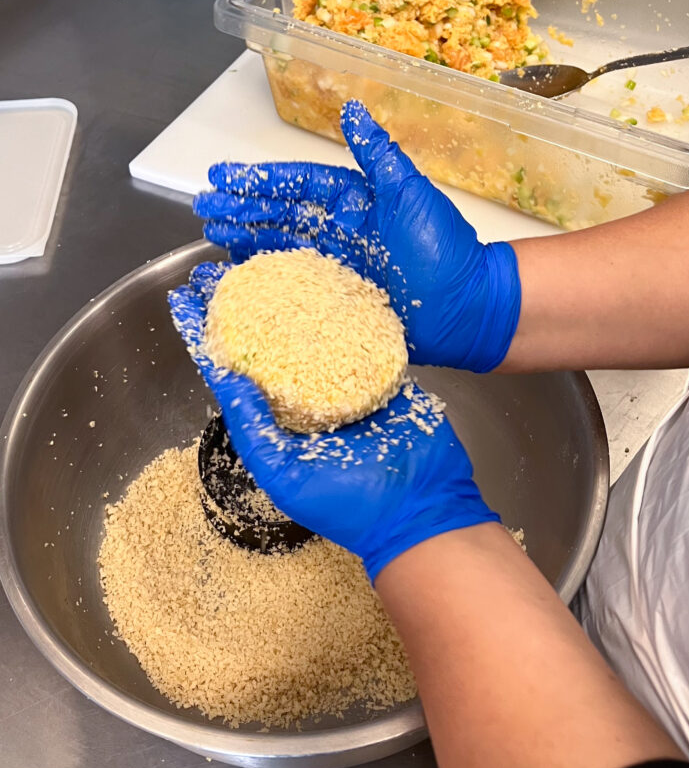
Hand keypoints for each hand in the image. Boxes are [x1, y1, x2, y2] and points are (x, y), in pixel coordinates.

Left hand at [168, 260, 499, 580]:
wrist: (424, 505)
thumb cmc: (350, 506)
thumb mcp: (286, 476)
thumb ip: (253, 429)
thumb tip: (226, 377)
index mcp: (275, 422)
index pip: (230, 371)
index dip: (205, 335)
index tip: (184, 300)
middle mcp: (303, 397)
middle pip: (263, 341)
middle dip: (237, 305)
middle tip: (216, 268)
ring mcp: (343, 380)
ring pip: (306, 330)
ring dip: (282, 296)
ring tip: (260, 262)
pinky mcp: (380, 369)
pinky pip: (358, 331)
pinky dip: (341, 305)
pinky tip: (325, 276)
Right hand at [194, 100, 520, 371]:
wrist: (469, 309)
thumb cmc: (447, 251)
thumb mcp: (411, 193)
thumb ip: (378, 155)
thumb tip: (352, 110)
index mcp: (357, 204)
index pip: (299, 185)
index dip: (261, 180)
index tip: (225, 175)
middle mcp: (343, 234)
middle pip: (281, 217)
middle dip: (242, 209)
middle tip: (205, 205)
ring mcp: (338, 271)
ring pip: (281, 251)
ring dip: (245, 241)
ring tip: (211, 235)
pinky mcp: (338, 305)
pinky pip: (294, 291)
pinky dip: (265, 285)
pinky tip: (239, 281)